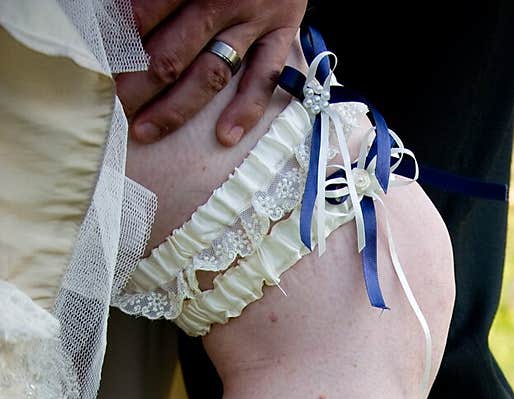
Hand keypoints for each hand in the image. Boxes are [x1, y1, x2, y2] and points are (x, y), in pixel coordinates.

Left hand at [117, 0, 306, 146]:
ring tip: (146, 131)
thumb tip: (120, 11)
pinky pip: (264, 77)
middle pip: (171, 55)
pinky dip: (247, 109)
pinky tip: (226, 136)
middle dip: (138, 86)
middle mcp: (222, 0)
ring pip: (210, 74)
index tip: (99, 70)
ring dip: (176, 107)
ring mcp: (253, 20)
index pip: (144, 15)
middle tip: (113, 110)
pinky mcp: (280, 33)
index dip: (120, 47)